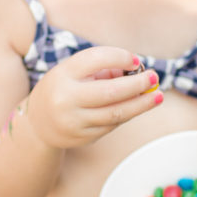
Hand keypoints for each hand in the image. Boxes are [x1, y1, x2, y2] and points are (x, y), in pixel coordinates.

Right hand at [28, 47, 161, 148]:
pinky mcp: (81, 138)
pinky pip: (111, 125)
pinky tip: (136, 107)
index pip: (96, 59)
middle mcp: (66, 98)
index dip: (120, 57)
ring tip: (157, 96)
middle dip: (138, 85)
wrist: (38, 123)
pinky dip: (126, 115)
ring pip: (116, 113)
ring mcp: (73, 121)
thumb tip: (137, 71)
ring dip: (141, 104)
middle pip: (111, 91)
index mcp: (63, 75)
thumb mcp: (74, 72)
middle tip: (155, 78)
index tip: (136, 61)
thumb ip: (103, 68)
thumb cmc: (64, 88)